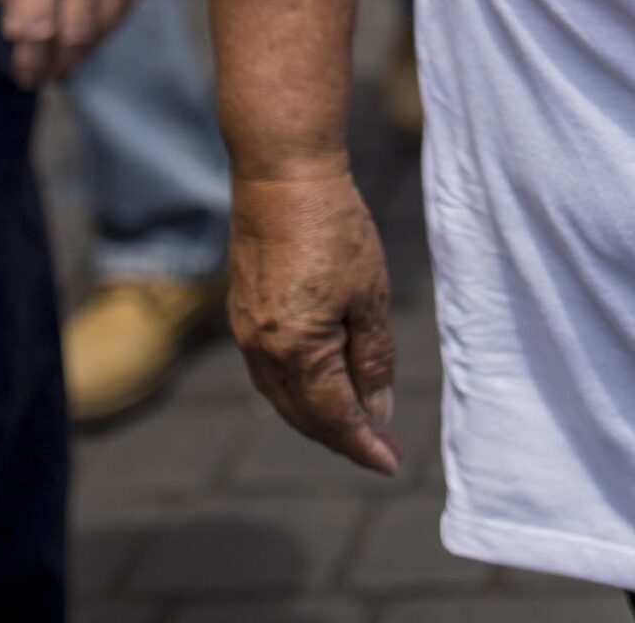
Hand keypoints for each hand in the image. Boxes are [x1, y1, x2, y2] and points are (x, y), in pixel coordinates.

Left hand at [0, 0, 143, 86]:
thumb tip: (20, 28)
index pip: (38, 30)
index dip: (31, 61)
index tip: (25, 74)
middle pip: (76, 34)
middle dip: (59, 64)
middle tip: (46, 74)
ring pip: (107, 21)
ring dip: (88, 49)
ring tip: (71, 58)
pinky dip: (114, 21)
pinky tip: (100, 28)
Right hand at [229, 168, 399, 475]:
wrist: (282, 172)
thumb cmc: (335, 227)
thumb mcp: (370, 294)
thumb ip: (373, 357)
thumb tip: (376, 410)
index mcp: (295, 351)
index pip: (333, 418)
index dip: (363, 444)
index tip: (391, 462)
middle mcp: (261, 351)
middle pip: (304, 415)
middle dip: (345, 435)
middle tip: (384, 445)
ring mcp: (246, 332)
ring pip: (284, 396)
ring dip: (320, 415)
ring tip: (360, 419)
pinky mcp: (243, 311)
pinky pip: (270, 370)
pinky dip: (300, 387)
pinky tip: (325, 380)